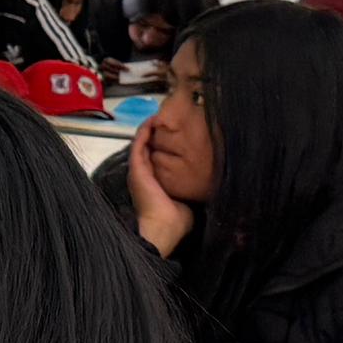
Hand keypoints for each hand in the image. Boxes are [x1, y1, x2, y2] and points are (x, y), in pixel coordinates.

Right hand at [123, 120, 192, 257]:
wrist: (163, 227)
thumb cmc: (176, 219)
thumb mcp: (186, 199)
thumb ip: (189, 188)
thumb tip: (205, 182)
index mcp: (152, 182)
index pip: (155, 158)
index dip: (163, 145)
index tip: (175, 134)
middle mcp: (143, 174)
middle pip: (147, 147)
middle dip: (156, 133)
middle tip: (168, 121)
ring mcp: (138, 169)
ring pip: (141, 143)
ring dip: (149, 129)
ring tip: (160, 116)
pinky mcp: (137, 167)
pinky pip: (138, 144)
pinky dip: (144, 131)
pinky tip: (153, 121)